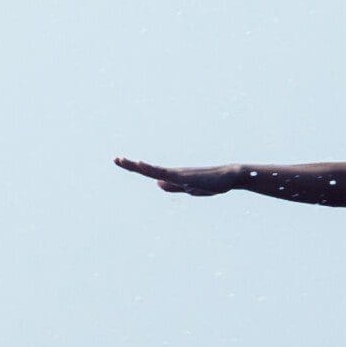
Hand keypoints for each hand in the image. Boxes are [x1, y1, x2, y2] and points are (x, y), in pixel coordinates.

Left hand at [117, 157, 239, 195]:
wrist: (230, 177)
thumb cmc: (212, 182)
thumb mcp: (189, 188)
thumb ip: (173, 186)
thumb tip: (157, 183)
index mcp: (172, 177)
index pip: (150, 172)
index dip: (135, 167)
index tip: (120, 160)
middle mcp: (173, 173)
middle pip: (148, 169)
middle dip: (131, 165)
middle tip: (115, 159)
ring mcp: (178, 174)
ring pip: (153, 170)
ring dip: (138, 166)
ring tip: (122, 160)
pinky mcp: (185, 177)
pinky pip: (165, 173)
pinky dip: (152, 169)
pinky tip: (142, 165)